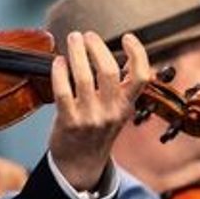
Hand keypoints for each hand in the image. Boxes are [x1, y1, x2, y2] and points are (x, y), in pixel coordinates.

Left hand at [48, 31, 150, 189]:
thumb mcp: (117, 111)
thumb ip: (119, 87)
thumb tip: (113, 52)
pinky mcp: (69, 122)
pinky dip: (59, 72)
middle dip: (96, 46)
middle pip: (108, 70)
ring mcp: (90, 117)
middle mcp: (111, 111)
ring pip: (83, 77)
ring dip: (76, 53)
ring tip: (72, 40)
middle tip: (86, 35)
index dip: (138, 53)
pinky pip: (63, 91)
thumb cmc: (97, 130)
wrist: (81, 163)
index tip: (128, 37)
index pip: (141, 76)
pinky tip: (58, 62)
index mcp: (126, 105)